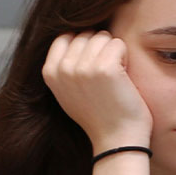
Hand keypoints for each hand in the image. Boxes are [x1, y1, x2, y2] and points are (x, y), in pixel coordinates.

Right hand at [42, 31, 152, 151]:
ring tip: (114, 80)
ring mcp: (83, 67)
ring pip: (103, 37)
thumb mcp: (68, 92)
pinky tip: (123, 79)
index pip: (66, 36)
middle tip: (106, 79)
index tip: (93, 71)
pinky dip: (125, 58)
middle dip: (100, 50)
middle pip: (86, 34)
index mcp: (50, 72)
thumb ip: (63, 66)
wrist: (117, 140)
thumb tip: (71, 35)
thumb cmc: (98, 116)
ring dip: (114, 53)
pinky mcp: (105, 68)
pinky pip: (118, 44)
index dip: (85, 47)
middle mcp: (63, 68)